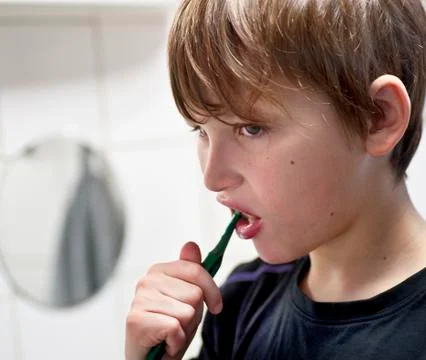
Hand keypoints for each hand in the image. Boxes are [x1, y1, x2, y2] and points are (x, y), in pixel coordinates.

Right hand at [125, 241, 222, 359]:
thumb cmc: (168, 328)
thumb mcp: (188, 298)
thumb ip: (191, 271)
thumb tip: (191, 244)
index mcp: (159, 270)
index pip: (197, 271)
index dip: (212, 291)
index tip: (216, 306)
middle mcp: (146, 280)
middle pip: (194, 294)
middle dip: (194, 314)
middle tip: (178, 324)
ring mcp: (139, 299)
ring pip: (187, 311)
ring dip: (184, 329)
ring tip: (170, 333)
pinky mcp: (136, 320)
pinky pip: (175, 328)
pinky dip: (175, 341)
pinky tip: (164, 342)